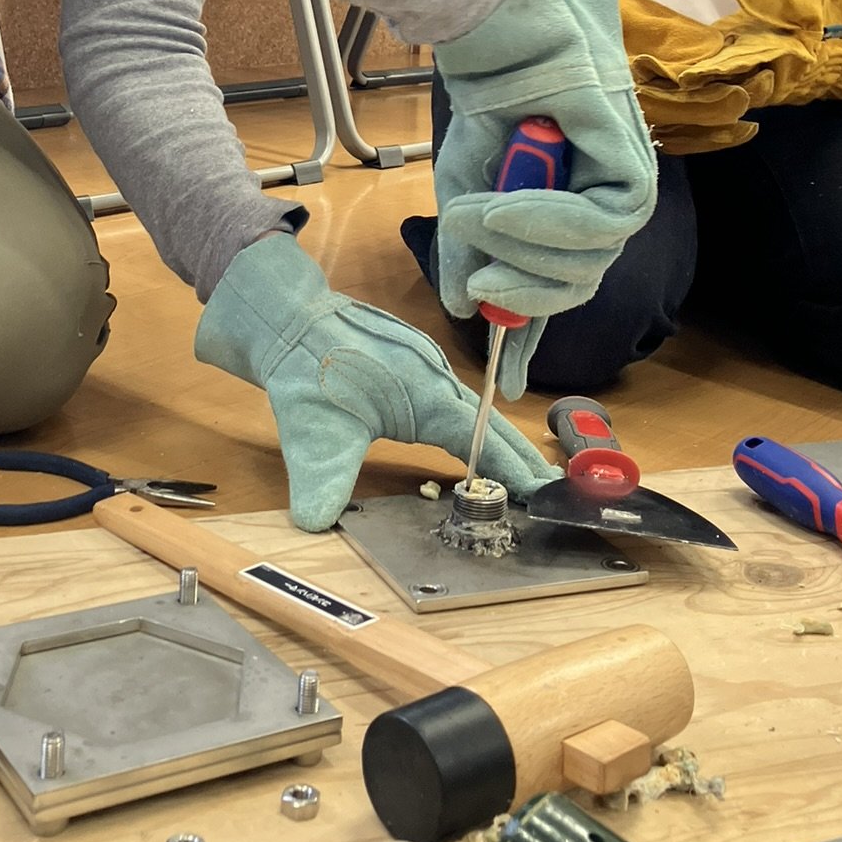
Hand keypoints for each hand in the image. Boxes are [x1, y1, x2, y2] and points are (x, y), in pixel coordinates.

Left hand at [195, 234, 557, 529]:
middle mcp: (436, 378)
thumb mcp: (312, 430)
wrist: (289, 319)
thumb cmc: (306, 367)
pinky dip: (473, 429)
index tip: (543, 494)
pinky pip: (454, 403)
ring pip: (474, 412)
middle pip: (490, 425)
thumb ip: (321, 478)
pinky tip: (472, 448)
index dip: (513, 469)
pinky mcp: (414, 369)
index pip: (481, 439)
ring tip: (524, 479)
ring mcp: (427, 369)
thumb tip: (314, 522)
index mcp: (425, 393)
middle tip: (552, 494)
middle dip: (520, 458)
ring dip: (498, 444)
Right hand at [430, 0, 656, 397]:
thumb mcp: (464, 195)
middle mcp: (601, 207)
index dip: (532, 337)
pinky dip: (552, 220)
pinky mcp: (634, 160)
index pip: (557, 292)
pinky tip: (512, 205)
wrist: (497, 41)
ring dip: (528, 248)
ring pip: (593, 257)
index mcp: (566, 220)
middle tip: (479, 277)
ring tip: (480, 217)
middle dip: (523, 291)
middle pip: (580, 284)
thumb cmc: (488, 109)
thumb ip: (468, 251)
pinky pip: (606, 218)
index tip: (509, 385)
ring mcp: (621, 183)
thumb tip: (462, 307)